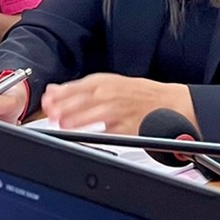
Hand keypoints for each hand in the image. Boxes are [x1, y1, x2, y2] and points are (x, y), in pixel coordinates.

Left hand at [40, 73, 191, 134]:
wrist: (171, 104)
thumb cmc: (139, 94)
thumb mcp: (109, 84)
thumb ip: (81, 89)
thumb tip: (54, 91)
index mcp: (105, 82)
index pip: (78, 86)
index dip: (61, 94)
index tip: (48, 100)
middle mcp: (111, 94)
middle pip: (84, 100)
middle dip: (66, 107)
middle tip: (52, 114)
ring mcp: (120, 111)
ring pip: (95, 114)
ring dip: (78, 120)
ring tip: (64, 125)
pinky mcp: (129, 128)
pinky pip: (110, 131)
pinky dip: (97, 134)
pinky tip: (86, 137)